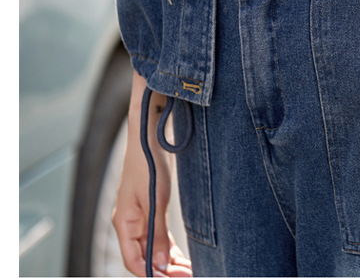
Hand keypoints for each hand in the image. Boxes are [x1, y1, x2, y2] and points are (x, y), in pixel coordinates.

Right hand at [112, 71, 191, 276]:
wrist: (148, 138)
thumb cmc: (149, 165)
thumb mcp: (156, 201)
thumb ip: (158, 234)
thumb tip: (159, 265)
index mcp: (124, 224)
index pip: (134, 262)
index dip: (153, 274)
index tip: (175, 278)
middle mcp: (129, 224)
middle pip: (144, 258)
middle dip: (165, 270)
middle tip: (190, 274)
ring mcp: (139, 218)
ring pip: (152, 249)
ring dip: (169, 261)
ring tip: (190, 269)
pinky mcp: (149, 211)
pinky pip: (157, 238)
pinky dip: (169, 249)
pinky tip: (183, 256)